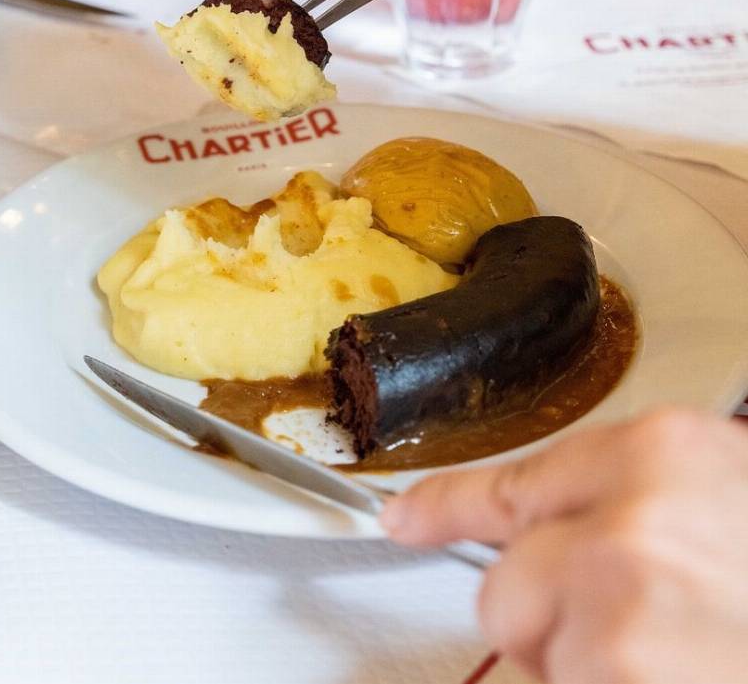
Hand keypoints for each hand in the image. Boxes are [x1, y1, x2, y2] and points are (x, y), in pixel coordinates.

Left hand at [381, 408, 747, 682]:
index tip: (401, 519)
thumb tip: (550, 540)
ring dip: (597, 671)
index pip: (513, 481)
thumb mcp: (723, 500)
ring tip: (688, 653)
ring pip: (543, 658)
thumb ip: (637, 505)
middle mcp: (628, 521)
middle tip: (644, 632)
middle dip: (556, 622)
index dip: (447, 506)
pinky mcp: (625, 676)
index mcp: (658, 454)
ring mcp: (623, 611)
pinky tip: (688, 671)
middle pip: (509, 586)